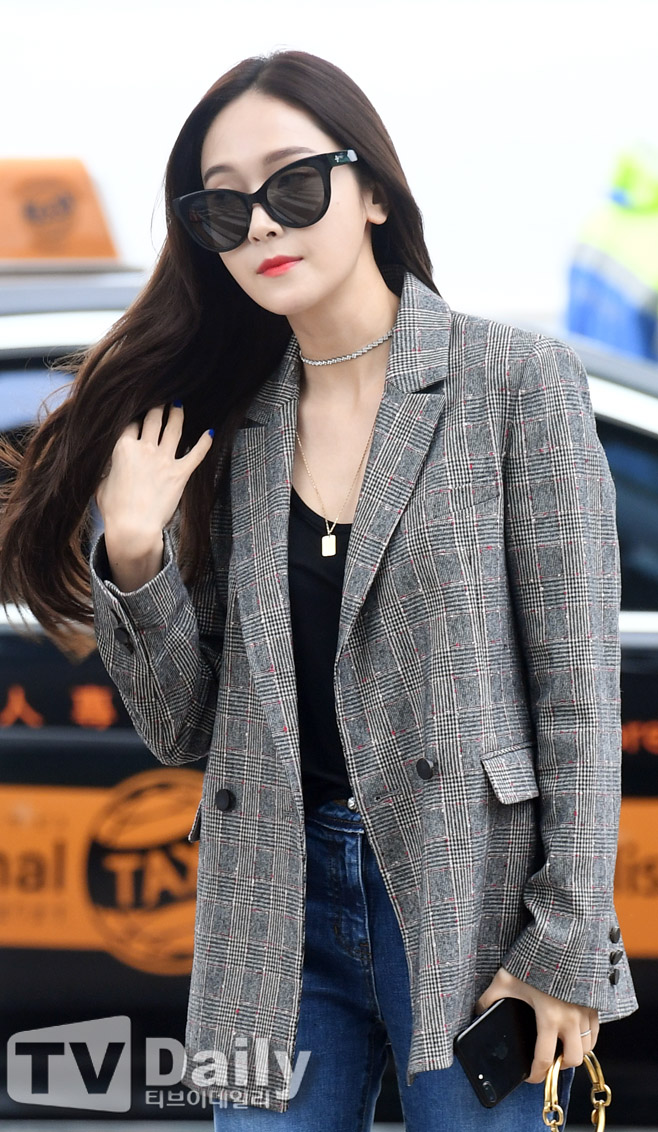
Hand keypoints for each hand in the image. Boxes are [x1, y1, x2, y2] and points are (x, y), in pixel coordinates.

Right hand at [96, 404, 212, 590]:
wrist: (133, 529)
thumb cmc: (114, 511)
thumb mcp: (100, 485)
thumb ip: (106, 469)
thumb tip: (106, 467)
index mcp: (122, 448)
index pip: (130, 422)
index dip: (134, 414)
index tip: (138, 408)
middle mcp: (144, 449)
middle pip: (152, 418)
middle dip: (157, 405)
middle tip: (162, 397)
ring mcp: (163, 460)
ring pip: (174, 428)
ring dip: (177, 414)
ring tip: (179, 405)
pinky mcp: (180, 474)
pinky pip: (196, 453)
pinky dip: (204, 442)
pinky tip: (210, 432)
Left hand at [477, 967, 598, 1083]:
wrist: (562, 937)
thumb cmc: (533, 958)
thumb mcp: (506, 978)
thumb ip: (490, 998)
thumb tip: (478, 1012)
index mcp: (549, 1016)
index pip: (544, 1058)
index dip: (536, 1074)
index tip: (530, 1076)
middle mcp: (571, 1018)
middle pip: (573, 1059)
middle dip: (560, 1065)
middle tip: (548, 1061)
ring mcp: (586, 1011)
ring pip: (588, 1047)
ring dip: (575, 1052)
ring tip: (560, 1047)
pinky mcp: (595, 1002)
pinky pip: (595, 1030)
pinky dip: (586, 1037)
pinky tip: (573, 1031)